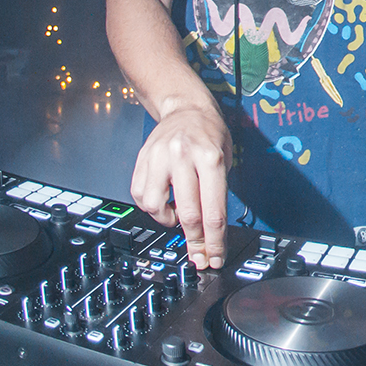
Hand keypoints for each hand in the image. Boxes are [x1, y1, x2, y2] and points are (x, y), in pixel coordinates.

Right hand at [130, 100, 232, 267]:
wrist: (185, 108)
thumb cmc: (209, 134)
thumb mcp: (225, 159)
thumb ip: (217, 194)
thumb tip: (210, 235)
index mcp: (211, 158)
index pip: (214, 211)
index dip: (215, 241)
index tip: (214, 258)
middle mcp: (183, 157)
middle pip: (188, 214)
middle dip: (195, 242)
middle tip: (199, 256)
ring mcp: (158, 158)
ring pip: (156, 208)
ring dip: (168, 220)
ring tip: (179, 212)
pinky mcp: (141, 160)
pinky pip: (139, 196)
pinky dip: (152, 206)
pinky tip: (164, 200)